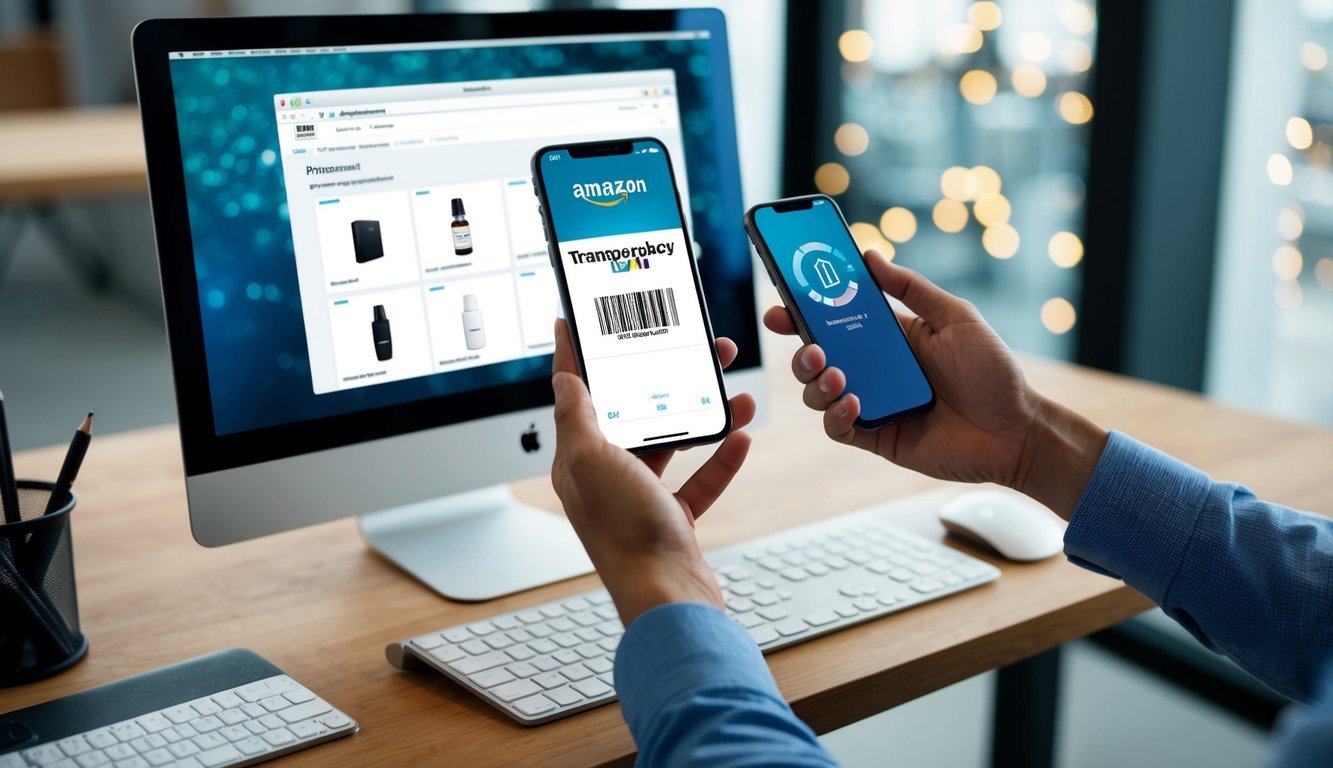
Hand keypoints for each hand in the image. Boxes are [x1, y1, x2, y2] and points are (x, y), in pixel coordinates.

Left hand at [549, 319, 755, 623]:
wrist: (668, 601)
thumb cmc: (626, 535)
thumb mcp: (594, 462)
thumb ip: (579, 417)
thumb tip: (563, 379)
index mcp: (579, 462)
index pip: (573, 397)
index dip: (572, 356)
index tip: (573, 322)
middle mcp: (607, 477)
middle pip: (634, 414)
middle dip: (663, 379)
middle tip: (691, 348)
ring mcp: (641, 500)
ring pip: (673, 443)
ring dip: (704, 415)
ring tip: (732, 389)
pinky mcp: (674, 520)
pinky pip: (700, 481)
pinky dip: (721, 459)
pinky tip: (742, 437)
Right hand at [763, 251, 1105, 517]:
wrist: (1015, 431)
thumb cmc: (993, 373)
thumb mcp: (955, 317)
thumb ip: (911, 288)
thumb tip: (870, 255)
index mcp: (888, 336)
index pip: (834, 318)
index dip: (803, 311)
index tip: (781, 302)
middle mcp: (873, 369)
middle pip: (816, 356)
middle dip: (802, 349)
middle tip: (813, 347)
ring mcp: (871, 403)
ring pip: (817, 392)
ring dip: (816, 382)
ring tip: (839, 376)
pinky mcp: (876, 436)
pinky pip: (837, 427)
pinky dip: (836, 414)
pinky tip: (854, 403)